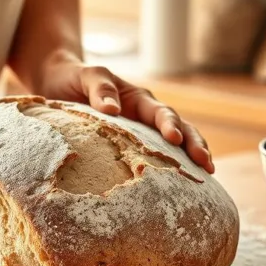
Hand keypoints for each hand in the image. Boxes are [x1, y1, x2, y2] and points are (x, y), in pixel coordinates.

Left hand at [35, 53, 213, 173]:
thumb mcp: (86, 76)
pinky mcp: (131, 149)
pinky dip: (169, 171)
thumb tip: (114, 109)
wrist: (59, 84)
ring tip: (206, 175)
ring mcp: (141, 134)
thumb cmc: (74, 79)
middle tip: (206, 164)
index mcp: (137, 99)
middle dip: (194, 145)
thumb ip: (99, 87)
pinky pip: (153, 160)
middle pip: (179, 129)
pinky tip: (179, 189)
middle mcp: (145, 117)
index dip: (169, 125)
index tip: (175, 140)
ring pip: (173, 146)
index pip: (160, 113)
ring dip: (190, 159)